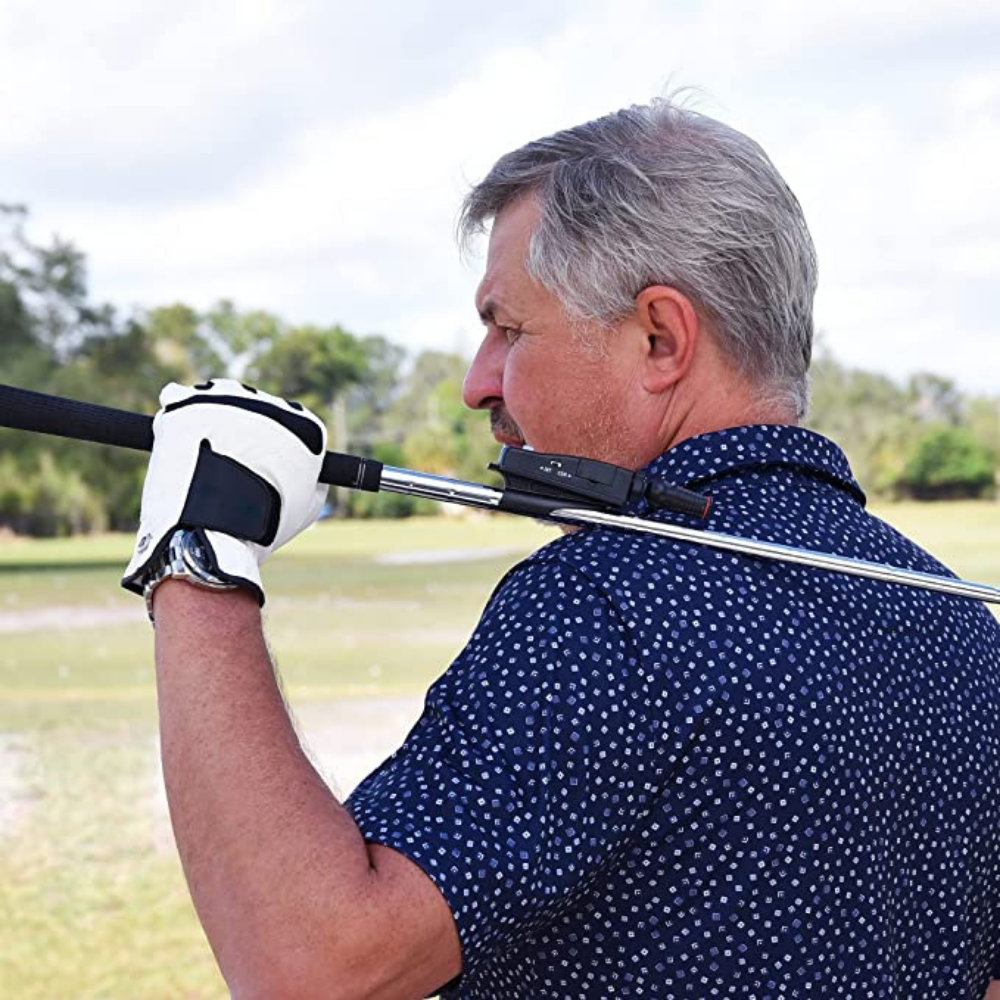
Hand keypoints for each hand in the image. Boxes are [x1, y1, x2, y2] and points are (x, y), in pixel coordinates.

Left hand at [122, 379, 328, 603]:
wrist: (213, 527)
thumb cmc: (262, 524)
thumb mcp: (306, 508)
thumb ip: (312, 483)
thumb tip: (311, 478)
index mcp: (303, 426)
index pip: (291, 421)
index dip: (274, 441)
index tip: (261, 460)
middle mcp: (268, 404)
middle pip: (253, 405)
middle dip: (240, 426)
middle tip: (228, 458)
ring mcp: (226, 400)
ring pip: (217, 397)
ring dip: (209, 415)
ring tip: (201, 449)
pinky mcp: (186, 403)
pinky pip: (178, 397)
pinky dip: (176, 413)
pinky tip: (178, 438)